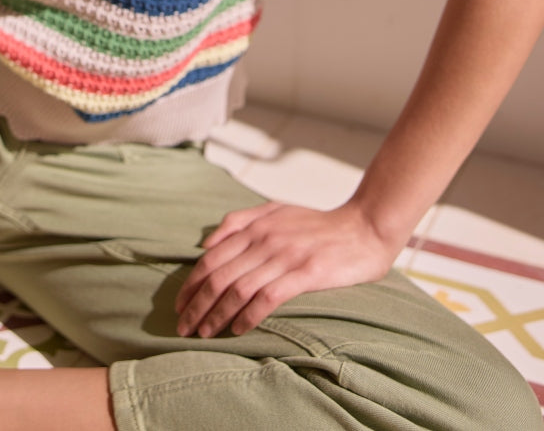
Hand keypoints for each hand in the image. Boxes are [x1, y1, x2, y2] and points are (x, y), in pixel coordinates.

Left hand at [174, 200, 399, 337]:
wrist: (364, 227)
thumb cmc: (318, 223)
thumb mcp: (276, 210)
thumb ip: (240, 221)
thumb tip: (206, 243)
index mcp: (256, 225)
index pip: (212, 256)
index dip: (191, 282)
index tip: (179, 303)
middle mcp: (265, 239)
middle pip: (219, 275)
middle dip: (196, 303)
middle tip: (182, 326)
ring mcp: (285, 256)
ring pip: (238, 288)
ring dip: (216, 314)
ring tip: (203, 333)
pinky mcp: (305, 274)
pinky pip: (267, 298)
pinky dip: (248, 315)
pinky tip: (238, 330)